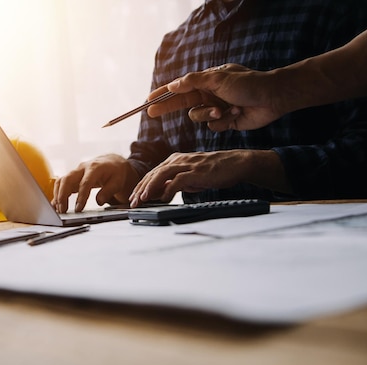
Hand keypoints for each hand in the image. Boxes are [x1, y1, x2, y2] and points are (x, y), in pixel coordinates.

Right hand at [52, 154, 138, 212]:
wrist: (112, 162)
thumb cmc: (115, 172)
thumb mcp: (117, 181)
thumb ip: (108, 191)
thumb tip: (99, 201)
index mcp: (94, 168)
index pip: (85, 183)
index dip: (81, 196)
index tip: (78, 209)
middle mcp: (82, 168)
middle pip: (67, 179)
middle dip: (62, 195)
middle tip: (63, 210)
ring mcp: (76, 172)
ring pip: (61, 181)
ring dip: (58, 195)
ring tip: (59, 209)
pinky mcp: (73, 177)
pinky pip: (61, 184)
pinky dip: (57, 194)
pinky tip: (55, 204)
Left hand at [129, 150, 252, 206]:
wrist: (235, 164)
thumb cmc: (212, 172)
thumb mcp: (189, 178)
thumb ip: (173, 183)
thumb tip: (158, 193)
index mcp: (174, 160)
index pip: (152, 174)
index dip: (140, 186)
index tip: (133, 198)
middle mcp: (178, 160)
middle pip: (153, 174)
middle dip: (140, 188)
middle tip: (132, 202)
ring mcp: (187, 164)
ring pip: (162, 174)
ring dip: (150, 187)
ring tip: (142, 199)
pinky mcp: (196, 171)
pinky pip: (178, 180)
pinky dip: (169, 190)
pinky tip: (164, 199)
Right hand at [147, 64, 285, 131]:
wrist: (273, 98)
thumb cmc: (248, 84)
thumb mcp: (218, 79)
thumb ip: (193, 82)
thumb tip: (173, 85)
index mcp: (207, 81)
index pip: (179, 87)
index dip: (163, 93)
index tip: (148, 100)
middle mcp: (209, 94)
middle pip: (182, 103)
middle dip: (168, 108)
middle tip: (151, 113)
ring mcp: (216, 108)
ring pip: (198, 118)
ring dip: (210, 114)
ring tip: (225, 109)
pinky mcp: (225, 121)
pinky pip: (213, 127)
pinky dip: (223, 121)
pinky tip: (237, 113)